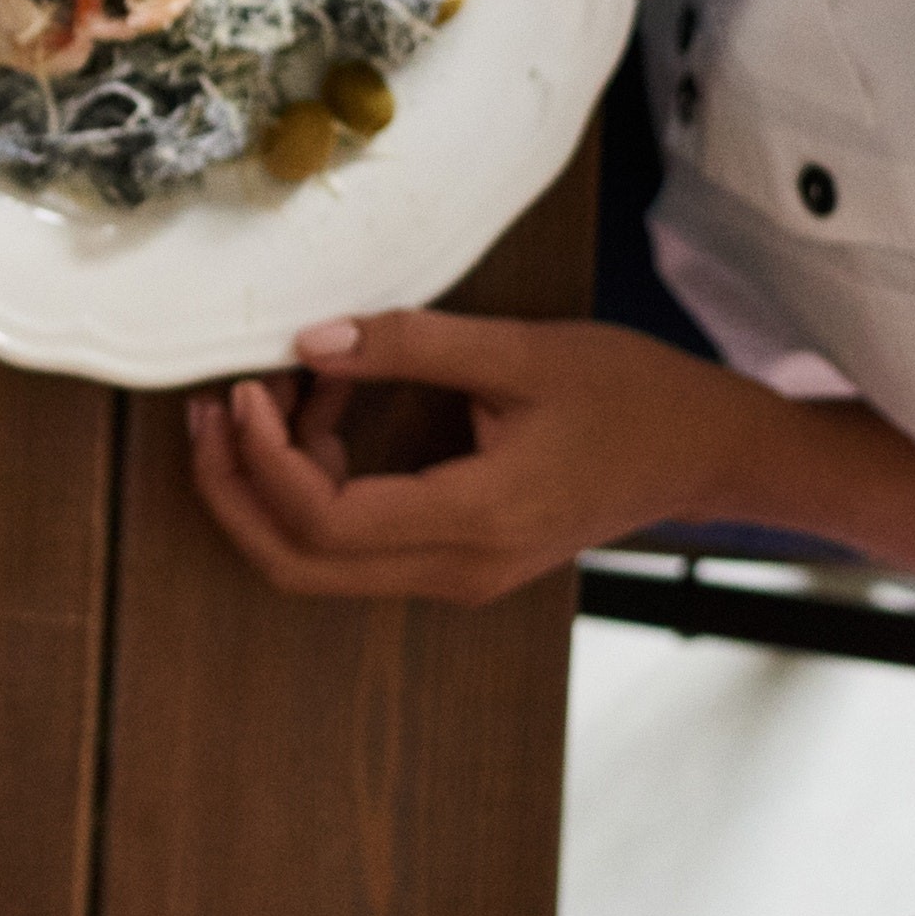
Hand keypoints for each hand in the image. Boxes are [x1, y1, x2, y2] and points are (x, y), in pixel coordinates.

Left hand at [185, 311, 777, 608]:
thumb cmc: (632, 396)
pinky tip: (321, 407)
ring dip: (273, 482)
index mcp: (476, 520)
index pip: (324, 522)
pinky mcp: (459, 559)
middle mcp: (458, 568)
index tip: (245, 386)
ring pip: (319, 560)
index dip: (263, 460)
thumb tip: (308, 341)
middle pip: (298, 564)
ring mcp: (458, 574)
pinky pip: (357, 541)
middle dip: (233, 491)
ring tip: (268, 388)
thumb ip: (409, 345)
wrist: (708, 454)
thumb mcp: (521, 352)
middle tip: (207, 410)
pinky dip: (316, 482)